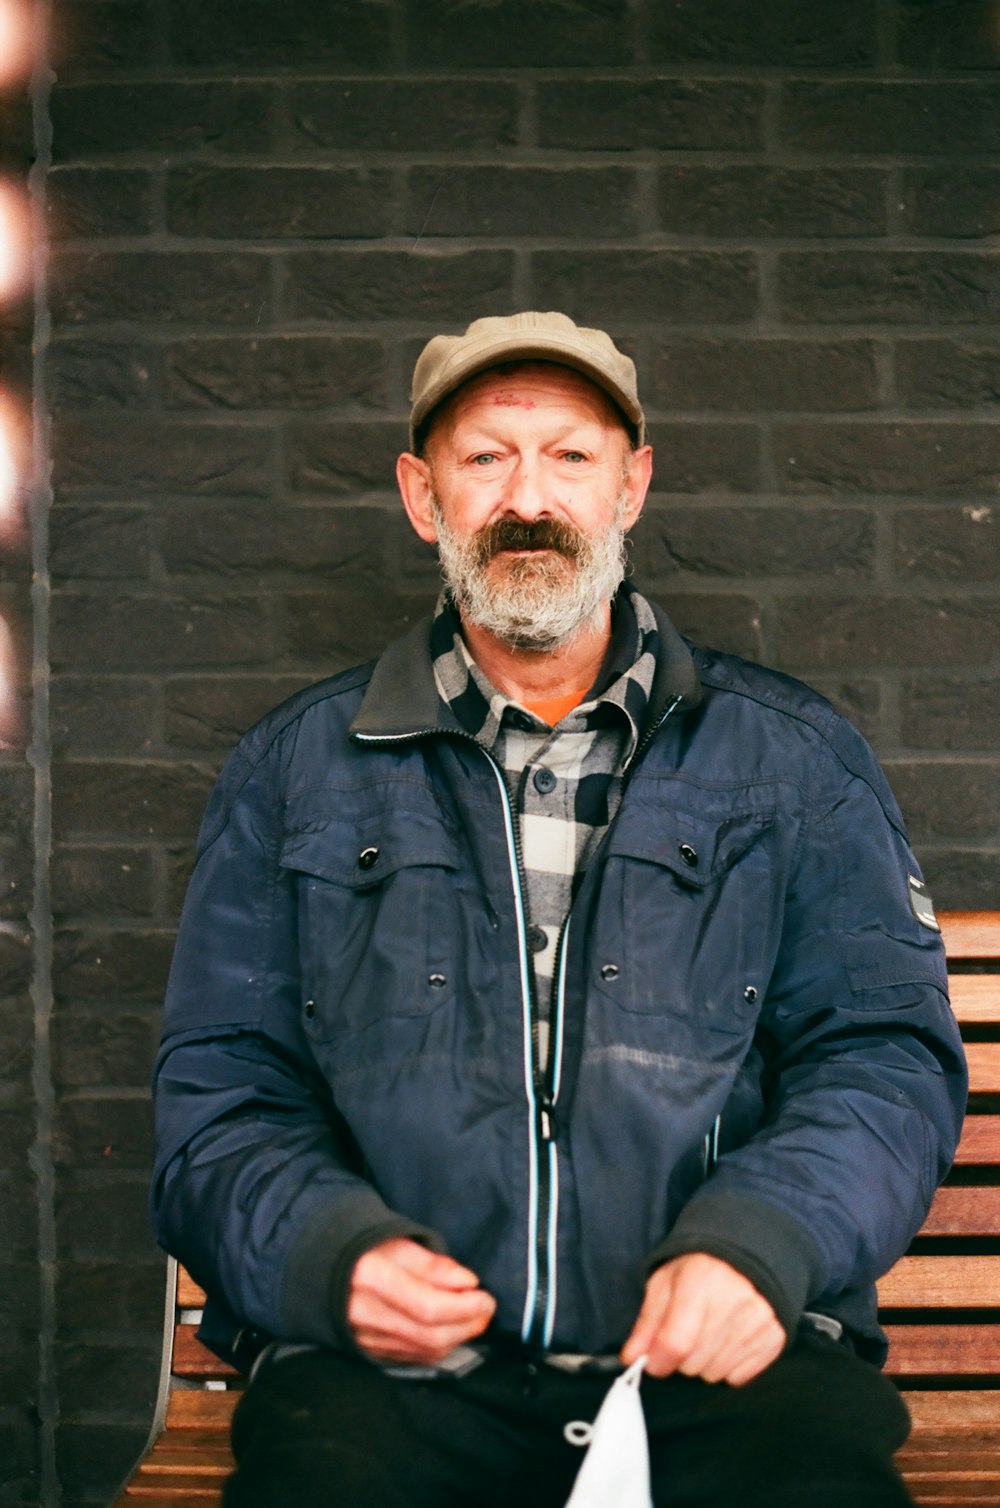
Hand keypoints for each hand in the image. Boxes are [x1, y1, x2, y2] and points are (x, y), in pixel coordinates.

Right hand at [348, 1237, 495, 1364]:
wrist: (322, 1268)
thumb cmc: (365, 1248)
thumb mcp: (396, 1240)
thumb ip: (432, 1264)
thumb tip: (468, 1283)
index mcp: (369, 1276)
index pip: (427, 1306)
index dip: (463, 1306)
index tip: (485, 1295)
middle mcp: (364, 1314)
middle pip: (429, 1335)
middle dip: (467, 1324)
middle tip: (487, 1307)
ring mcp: (364, 1339)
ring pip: (424, 1351)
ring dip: (458, 1338)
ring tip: (474, 1317)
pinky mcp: (368, 1352)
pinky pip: (412, 1358)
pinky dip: (439, 1347)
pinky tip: (451, 1330)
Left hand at [621, 1252, 784, 1386]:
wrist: (749, 1253)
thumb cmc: (700, 1268)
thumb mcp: (666, 1282)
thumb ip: (647, 1322)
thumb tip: (631, 1358)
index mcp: (700, 1282)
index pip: (676, 1342)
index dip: (658, 1360)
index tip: (653, 1361)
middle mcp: (734, 1302)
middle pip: (693, 1364)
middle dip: (681, 1357)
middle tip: (686, 1333)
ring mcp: (758, 1322)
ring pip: (715, 1374)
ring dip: (704, 1363)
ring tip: (708, 1333)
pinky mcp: (774, 1338)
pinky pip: (738, 1377)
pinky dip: (728, 1366)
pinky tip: (728, 1339)